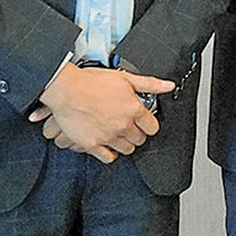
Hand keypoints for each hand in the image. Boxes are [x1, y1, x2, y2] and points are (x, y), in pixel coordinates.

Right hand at [28, 65, 174, 163]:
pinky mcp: (92, 145)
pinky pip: (108, 158)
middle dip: (137, 133)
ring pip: (127, 150)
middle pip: (140, 139)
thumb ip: (150, 84)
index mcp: (133, 109)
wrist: (66, 90)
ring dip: (126, 143)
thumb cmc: (92, 82)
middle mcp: (123, 125)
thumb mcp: (126, 78)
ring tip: (119, 133)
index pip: (152, 127)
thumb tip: (169, 86)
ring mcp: (108, 137)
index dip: (149, 124)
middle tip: (129, 125)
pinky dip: (110, 153)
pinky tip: (108, 144)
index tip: (144, 122)